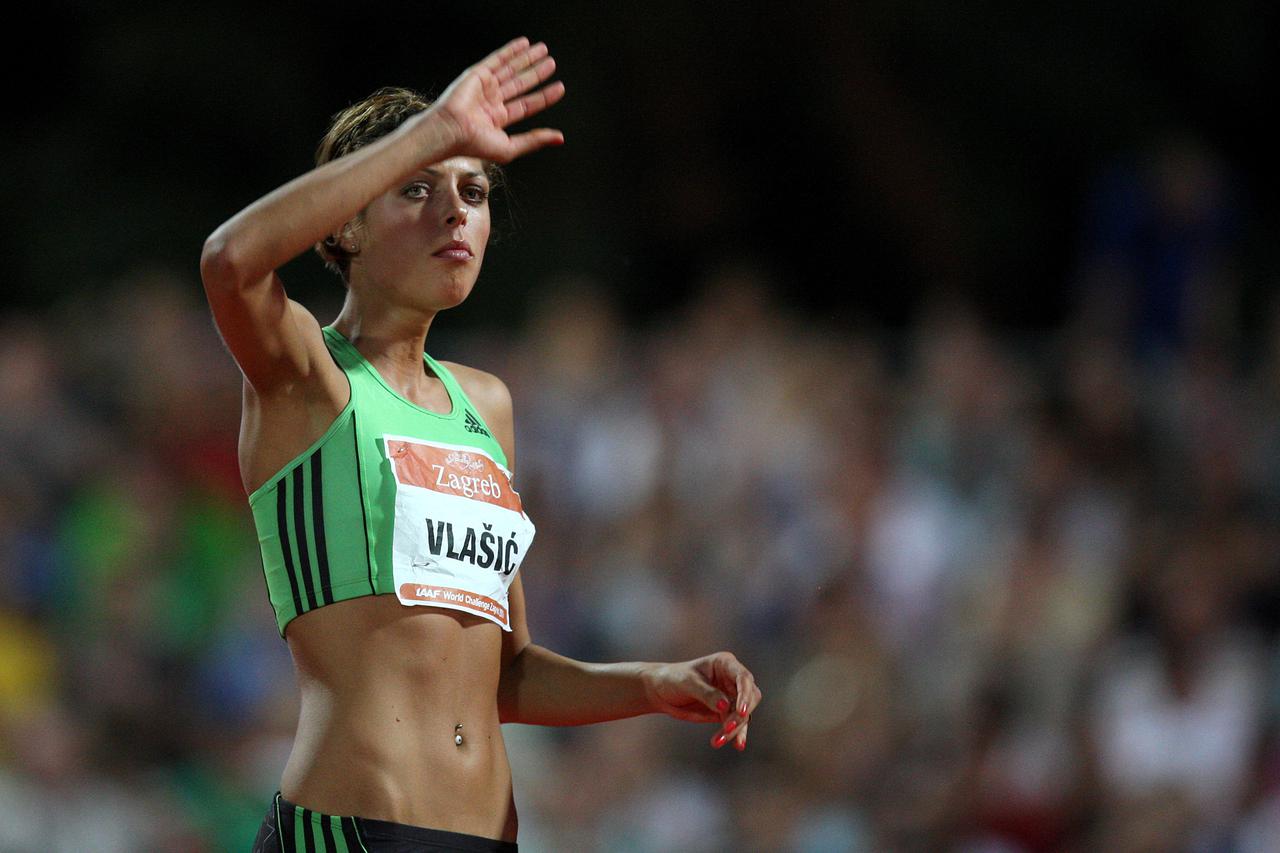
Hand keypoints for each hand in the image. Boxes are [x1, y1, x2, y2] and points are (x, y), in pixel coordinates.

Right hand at [429, 36, 565, 163]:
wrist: (451, 131)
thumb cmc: (474, 144)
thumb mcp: (511, 147)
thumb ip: (535, 140)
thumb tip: (559, 138)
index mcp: (498, 119)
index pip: (526, 104)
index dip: (543, 96)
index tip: (559, 88)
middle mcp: (491, 102)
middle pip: (520, 83)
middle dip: (536, 73)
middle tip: (551, 63)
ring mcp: (485, 86)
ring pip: (510, 69)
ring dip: (527, 59)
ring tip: (543, 50)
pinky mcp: (477, 74)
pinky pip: (497, 59)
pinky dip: (510, 50)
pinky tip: (524, 44)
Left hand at [642, 652, 762, 751]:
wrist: (661, 691)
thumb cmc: (673, 679)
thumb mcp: (687, 683)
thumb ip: (707, 694)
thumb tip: (725, 706)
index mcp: (725, 663)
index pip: (743, 677)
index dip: (745, 694)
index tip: (742, 711)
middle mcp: (731, 678)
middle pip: (750, 697)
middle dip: (740, 715)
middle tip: (728, 728)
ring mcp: (730, 695)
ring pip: (743, 714)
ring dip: (736, 729)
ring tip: (719, 741)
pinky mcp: (725, 712)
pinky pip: (735, 724)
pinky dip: (735, 735)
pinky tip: (737, 745)